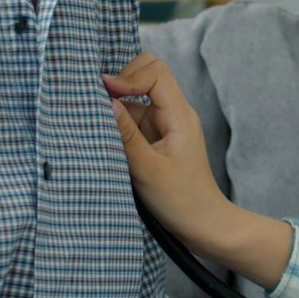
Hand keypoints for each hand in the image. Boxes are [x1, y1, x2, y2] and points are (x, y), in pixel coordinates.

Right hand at [105, 54, 292, 286]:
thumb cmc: (181, 201)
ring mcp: (163, 126)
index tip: (105, 93)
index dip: (128, 76)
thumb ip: (125, 135)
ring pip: (134, 99)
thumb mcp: (148, 169)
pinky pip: (132, 119)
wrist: (202, 225)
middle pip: (146, 75)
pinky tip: (104, 140)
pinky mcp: (154, 139)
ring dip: (115, 108)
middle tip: (98, 104)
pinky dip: (117, 124)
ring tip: (96, 126)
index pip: (155, 72)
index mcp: (179, 115)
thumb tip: (106, 101)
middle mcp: (173, 114)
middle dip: (120, 83)